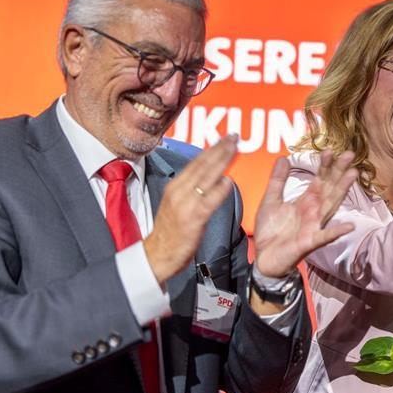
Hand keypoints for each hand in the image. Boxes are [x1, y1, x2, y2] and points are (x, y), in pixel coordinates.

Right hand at [143, 135, 237, 284]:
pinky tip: (229, 180)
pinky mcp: (192, 218)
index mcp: (175, 187)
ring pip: (206, 177)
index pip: (196, 163)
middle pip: (202, 165)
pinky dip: (219, 189)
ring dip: (222, 161)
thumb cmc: (170, 233)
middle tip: (234, 137)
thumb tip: (209, 178)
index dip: (212, 149)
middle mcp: (179, 191)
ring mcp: (185, 204)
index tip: (225, 139)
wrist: (156, 255)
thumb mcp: (176, 204)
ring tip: (235, 149)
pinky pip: (208, 201)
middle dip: (220, 149)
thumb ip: (190, 191)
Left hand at [251, 149, 357, 277]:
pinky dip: (336, 232)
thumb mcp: (270, 200)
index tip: (329, 150)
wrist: (265, 257)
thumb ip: (278, 181)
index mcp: (306, 201)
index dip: (325, 165)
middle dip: (339, 170)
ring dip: (342, 190)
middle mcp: (314, 211)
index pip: (319, 179)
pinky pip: (325, 236)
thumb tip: (283, 158)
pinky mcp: (309, 241)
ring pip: (331, 205)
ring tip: (353, 174)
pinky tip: (349, 226)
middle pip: (330, 187)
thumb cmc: (271, 231)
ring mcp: (314, 225)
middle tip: (350, 153)